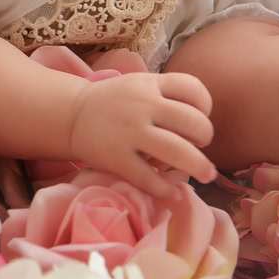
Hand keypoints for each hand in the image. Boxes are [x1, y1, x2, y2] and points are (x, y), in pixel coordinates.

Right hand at [67, 72, 216, 199]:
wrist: (72, 115)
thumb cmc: (114, 103)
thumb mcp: (139, 85)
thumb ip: (167, 97)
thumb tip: (201, 125)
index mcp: (149, 84)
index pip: (192, 88)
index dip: (205, 105)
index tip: (200, 118)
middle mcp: (142, 105)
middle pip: (192, 121)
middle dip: (205, 136)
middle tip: (200, 146)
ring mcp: (129, 132)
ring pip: (177, 150)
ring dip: (199, 166)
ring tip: (206, 175)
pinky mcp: (116, 159)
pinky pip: (149, 178)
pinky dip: (166, 189)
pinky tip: (172, 193)